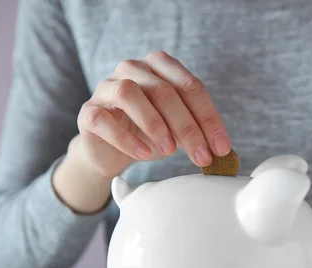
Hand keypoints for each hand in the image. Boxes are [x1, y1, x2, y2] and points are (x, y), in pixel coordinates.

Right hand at [75, 50, 230, 177]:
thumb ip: (198, 132)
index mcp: (160, 66)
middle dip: (188, 127)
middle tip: (202, 156)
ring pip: (130, 93)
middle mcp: (133, 68)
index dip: (209, 118)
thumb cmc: (150, 135)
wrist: (111, 151)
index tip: (222, 147)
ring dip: (155, 124)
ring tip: (170, 151)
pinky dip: (126, 138)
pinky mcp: (88, 111)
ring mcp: (107, 86)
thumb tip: (223, 150)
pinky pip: (103, 119)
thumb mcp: (178, 131)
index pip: (191, 87)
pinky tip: (143, 154)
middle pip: (164, 91)